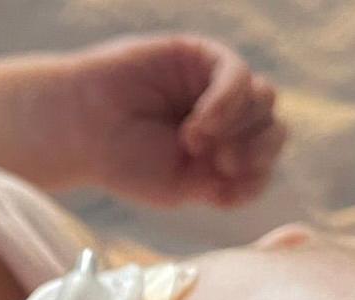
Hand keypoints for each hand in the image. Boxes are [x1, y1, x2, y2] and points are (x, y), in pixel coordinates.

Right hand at [63, 35, 283, 208]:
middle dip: (256, 150)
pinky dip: (227, 101)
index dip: (256, 174)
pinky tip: (199, 122)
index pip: (265, 161)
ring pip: (264, 99)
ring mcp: (213, 85)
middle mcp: (224, 118)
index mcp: (220, 151)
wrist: (80, 128)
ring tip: (195, 141)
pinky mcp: (199, 56)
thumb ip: (225, 184)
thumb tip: (262, 172)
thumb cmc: (122, 162)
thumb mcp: (180, 187)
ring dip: (239, 125)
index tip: (221, 188)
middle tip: (221, 163)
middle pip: (273, 128)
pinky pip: (237, 74)